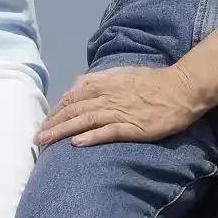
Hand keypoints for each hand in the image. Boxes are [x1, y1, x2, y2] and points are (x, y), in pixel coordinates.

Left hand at [36, 65, 205, 147]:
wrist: (180, 88)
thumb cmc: (152, 82)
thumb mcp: (122, 73)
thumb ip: (99, 79)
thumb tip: (78, 84)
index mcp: (104, 83)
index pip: (73, 97)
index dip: (56, 111)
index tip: (44, 122)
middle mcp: (108, 96)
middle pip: (74, 110)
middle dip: (53, 124)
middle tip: (37, 137)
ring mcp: (119, 111)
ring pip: (85, 121)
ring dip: (63, 132)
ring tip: (46, 142)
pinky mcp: (132, 126)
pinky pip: (108, 132)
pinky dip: (91, 137)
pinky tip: (77, 144)